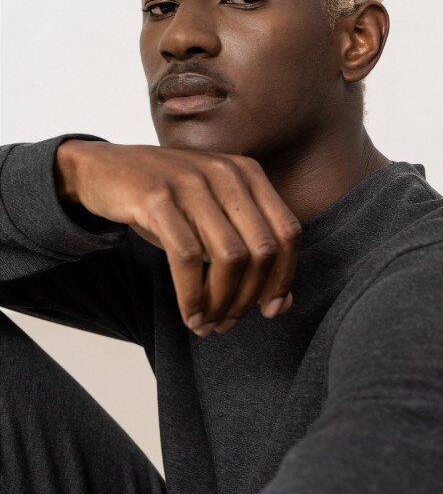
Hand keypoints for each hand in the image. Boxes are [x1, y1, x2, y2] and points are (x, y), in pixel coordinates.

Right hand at [55, 140, 300, 335]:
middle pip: (262, 249)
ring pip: (229, 256)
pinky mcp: (157, 198)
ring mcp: (192, 183)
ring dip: (221, 301)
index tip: (271, 310)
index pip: (288, 231)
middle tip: (228, 322)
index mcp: (248, 173)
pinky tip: (189, 314)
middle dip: (249, 296)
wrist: (103, 169)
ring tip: (207, 323)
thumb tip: (282, 303)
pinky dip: (192, 295)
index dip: (285, 276)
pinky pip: (187, 257)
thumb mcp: (213, 216)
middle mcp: (226, 173)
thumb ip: (248, 249)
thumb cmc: (166, 201)